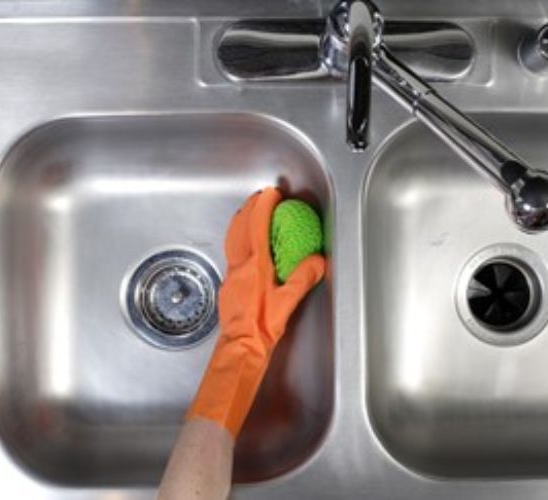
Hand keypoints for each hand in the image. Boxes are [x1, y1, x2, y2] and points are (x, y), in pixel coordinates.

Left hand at [186, 188, 324, 436]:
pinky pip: (233, 253)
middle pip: (239, 228)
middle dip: (249, 209)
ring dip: (241, 222)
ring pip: (233, 239)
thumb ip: (304, 278)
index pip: (256, 227)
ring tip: (251, 214)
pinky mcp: (228, 285)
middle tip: (260, 198)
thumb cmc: (262, 328)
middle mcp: (239, 266)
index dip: (263, 206)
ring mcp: (231, 275)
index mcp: (254, 266)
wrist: (240, 349)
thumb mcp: (288, 302)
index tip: (271, 194)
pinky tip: (248, 246)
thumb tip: (319, 261)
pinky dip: (240, 239)